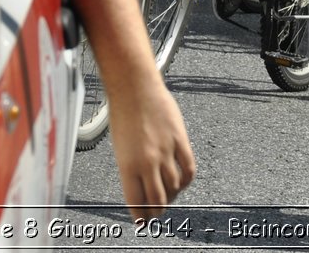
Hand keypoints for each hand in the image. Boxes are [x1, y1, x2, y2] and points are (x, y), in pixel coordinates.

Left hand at [105, 67, 195, 217]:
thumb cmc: (123, 112)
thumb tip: (141, 188)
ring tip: (170, 196)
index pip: (137, 203)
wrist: (135, 87)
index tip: (143, 221)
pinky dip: (187, 180)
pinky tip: (183, 181)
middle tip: (157, 213)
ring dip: (173, 196)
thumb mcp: (120, 147)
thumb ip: (131, 169)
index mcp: (128, 166)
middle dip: (158, 212)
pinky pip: (189, 168)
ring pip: (174, 186)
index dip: (141, 217)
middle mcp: (147, 161)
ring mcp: (166, 151)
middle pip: (158, 200)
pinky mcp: (180, 140)